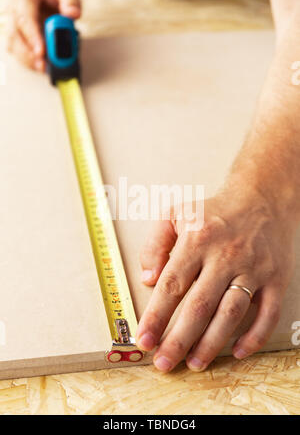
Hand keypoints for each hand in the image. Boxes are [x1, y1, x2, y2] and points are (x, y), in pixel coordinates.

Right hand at [7, 0, 80, 70]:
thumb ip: (70, 1)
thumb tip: (73, 14)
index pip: (25, 19)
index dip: (32, 37)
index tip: (41, 52)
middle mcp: (16, 12)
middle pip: (15, 35)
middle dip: (29, 54)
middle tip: (43, 66)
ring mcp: (16, 26)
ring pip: (14, 46)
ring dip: (29, 60)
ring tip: (45, 69)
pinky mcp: (19, 37)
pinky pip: (19, 52)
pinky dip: (30, 62)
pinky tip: (42, 66)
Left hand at [136, 189, 295, 371]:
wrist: (261, 198)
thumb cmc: (214, 211)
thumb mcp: (175, 213)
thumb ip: (155, 244)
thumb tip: (148, 280)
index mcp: (198, 240)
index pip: (172, 285)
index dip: (155, 316)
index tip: (144, 340)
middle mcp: (225, 256)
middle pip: (199, 306)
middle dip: (178, 340)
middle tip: (164, 363)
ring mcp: (253, 268)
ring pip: (230, 314)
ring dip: (212, 344)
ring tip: (194, 363)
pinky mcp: (274, 278)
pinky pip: (267, 313)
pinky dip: (254, 336)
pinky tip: (239, 351)